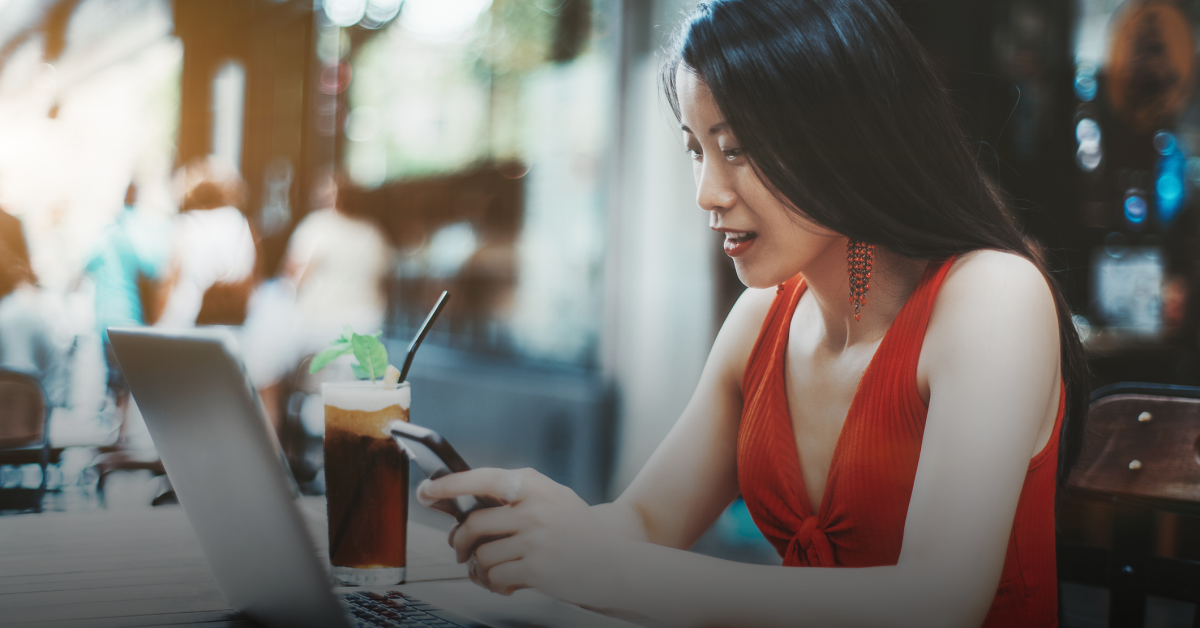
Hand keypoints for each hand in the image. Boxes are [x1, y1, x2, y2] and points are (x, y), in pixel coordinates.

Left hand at [417, 468, 629, 607]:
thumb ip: (515, 499)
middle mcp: (533, 508)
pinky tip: (507, 584)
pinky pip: (495, 576)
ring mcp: (536, 538)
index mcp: (534, 485)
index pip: (482, 479)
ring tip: (492, 572)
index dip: (449, 484)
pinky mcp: (537, 567)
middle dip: (459, 541)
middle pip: (474, 524)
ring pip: (481, 554)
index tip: (426, 491)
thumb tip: (466, 509)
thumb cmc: (579, 532)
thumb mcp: (551, 500)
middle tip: (460, 550)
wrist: (616, 563)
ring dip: (478, 568)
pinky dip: (494, 584)